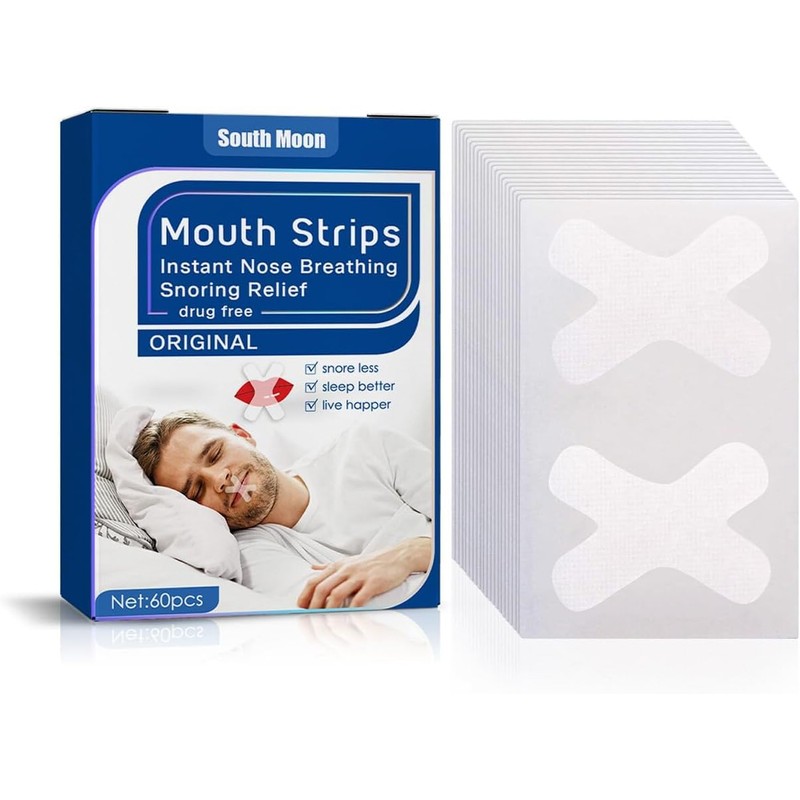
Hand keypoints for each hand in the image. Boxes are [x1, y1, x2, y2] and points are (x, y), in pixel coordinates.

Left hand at [296, 537, 431, 608]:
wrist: (398, 556)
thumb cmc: (372, 561)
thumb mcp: (348, 560)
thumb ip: (329, 566)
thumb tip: (312, 567)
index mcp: (338, 566)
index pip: (314, 581)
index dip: (305, 596)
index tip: (300, 608)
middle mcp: (346, 570)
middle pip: (322, 588)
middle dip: (313, 606)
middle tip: (310, 618)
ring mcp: (359, 576)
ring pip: (336, 594)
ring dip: (328, 610)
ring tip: (325, 622)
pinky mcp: (373, 583)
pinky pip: (358, 599)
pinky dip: (351, 610)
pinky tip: (348, 618)